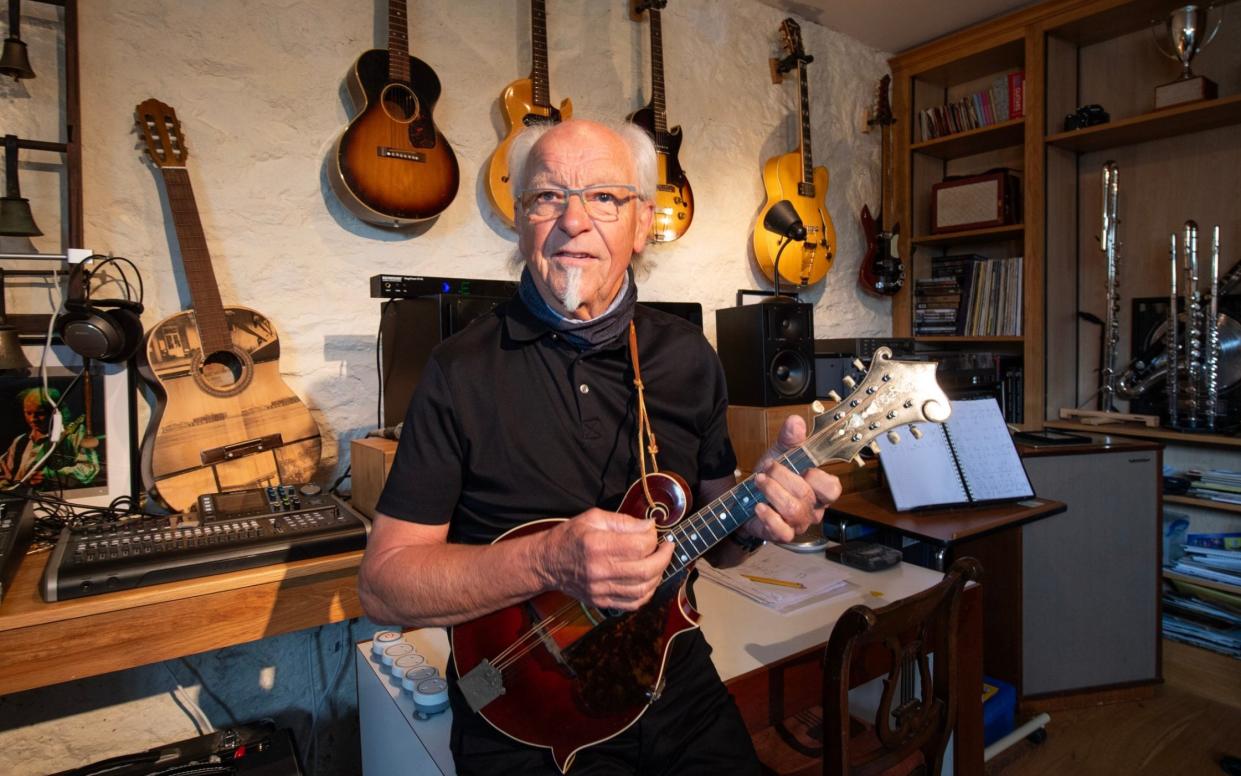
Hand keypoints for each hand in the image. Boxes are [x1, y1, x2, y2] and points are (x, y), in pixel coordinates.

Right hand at [543, 508, 675, 610]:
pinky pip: (633, 604)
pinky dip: (647, 593)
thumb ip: (623, 521)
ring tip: (659, 562)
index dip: (653, 537)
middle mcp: (600, 570)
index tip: (653, 531)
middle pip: (646, 570)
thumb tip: (649, 526)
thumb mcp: (593, 518)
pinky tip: (649, 580)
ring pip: (643, 589)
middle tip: (668, 547)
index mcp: (598, 545)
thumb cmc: (570, 536)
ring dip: (659, 575)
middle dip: (664, 557)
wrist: (547, 563)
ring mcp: (601, 590)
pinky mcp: (601, 602)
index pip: (640, 546)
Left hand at [742, 415, 841, 543]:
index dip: (817, 477)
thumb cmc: (772, 478)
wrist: (747, 500)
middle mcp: (812, 509)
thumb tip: (796, 421)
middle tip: (767, 468)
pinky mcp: (782, 535)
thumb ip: (790, 439)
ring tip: (759, 481)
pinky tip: (758, 506)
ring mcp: (798, 524)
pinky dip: (769, 516)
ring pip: (793, 510)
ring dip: (772, 491)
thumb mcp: (780, 454)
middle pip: (806, 494)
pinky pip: (782, 531)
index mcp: (818, 490)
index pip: (832, 488)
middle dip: (782, 476)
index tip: (802, 467)